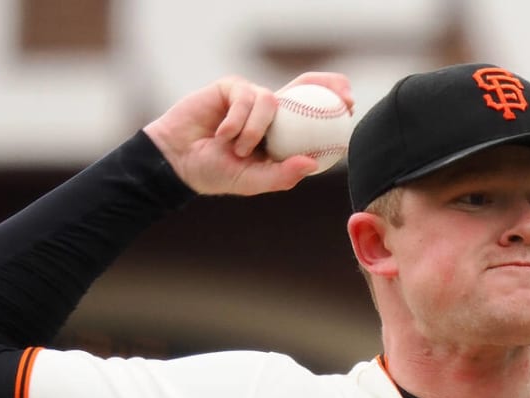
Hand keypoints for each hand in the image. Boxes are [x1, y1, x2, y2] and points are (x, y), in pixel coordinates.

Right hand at [142, 72, 354, 195]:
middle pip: (303, 86)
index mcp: (281, 132)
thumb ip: (282, 174)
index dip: (332, 104)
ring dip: (255, 130)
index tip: (350, 107)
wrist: (179, 162)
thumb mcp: (253, 180)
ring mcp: (249, 98)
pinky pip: (244, 97)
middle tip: (342, 97)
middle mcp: (269, 113)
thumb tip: (312, 164)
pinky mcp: (229, 88)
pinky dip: (236, 121)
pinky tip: (224, 136)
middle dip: (326, 85)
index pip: (311, 112)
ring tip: (238, 150)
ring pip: (270, 101)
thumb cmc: (216, 173)